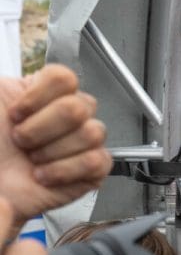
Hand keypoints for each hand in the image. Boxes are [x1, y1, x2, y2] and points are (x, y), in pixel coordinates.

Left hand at [0, 65, 110, 230]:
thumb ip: (7, 86)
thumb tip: (24, 79)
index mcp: (41, 95)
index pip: (64, 78)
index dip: (39, 96)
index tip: (15, 114)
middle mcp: (65, 116)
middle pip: (80, 106)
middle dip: (42, 128)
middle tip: (20, 141)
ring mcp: (81, 143)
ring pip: (92, 133)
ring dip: (52, 151)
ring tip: (32, 160)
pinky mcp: (91, 171)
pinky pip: (98, 161)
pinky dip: (66, 170)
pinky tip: (45, 175)